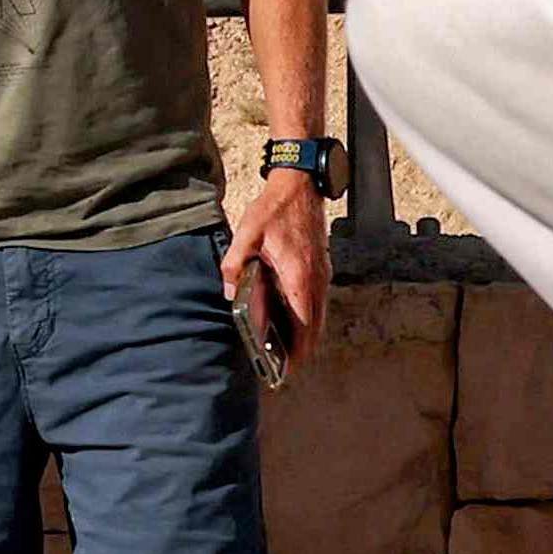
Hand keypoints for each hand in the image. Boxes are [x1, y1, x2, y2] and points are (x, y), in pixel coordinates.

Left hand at [225, 166, 329, 372]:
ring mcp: (322, 273)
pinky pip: (319, 301)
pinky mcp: (322, 267)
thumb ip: (236, 263)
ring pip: (320, 315)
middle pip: (316, 326)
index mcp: (298, 275)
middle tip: (286, 367)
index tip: (288, 368)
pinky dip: (311, 318)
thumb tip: (230, 292)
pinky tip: (295, 321)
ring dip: (308, 335)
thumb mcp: (247, 233)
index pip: (303, 323)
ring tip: (289, 351)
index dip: (298, 349)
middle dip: (304, 350)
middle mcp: (315, 278)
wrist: (299, 185)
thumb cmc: (274, 208)